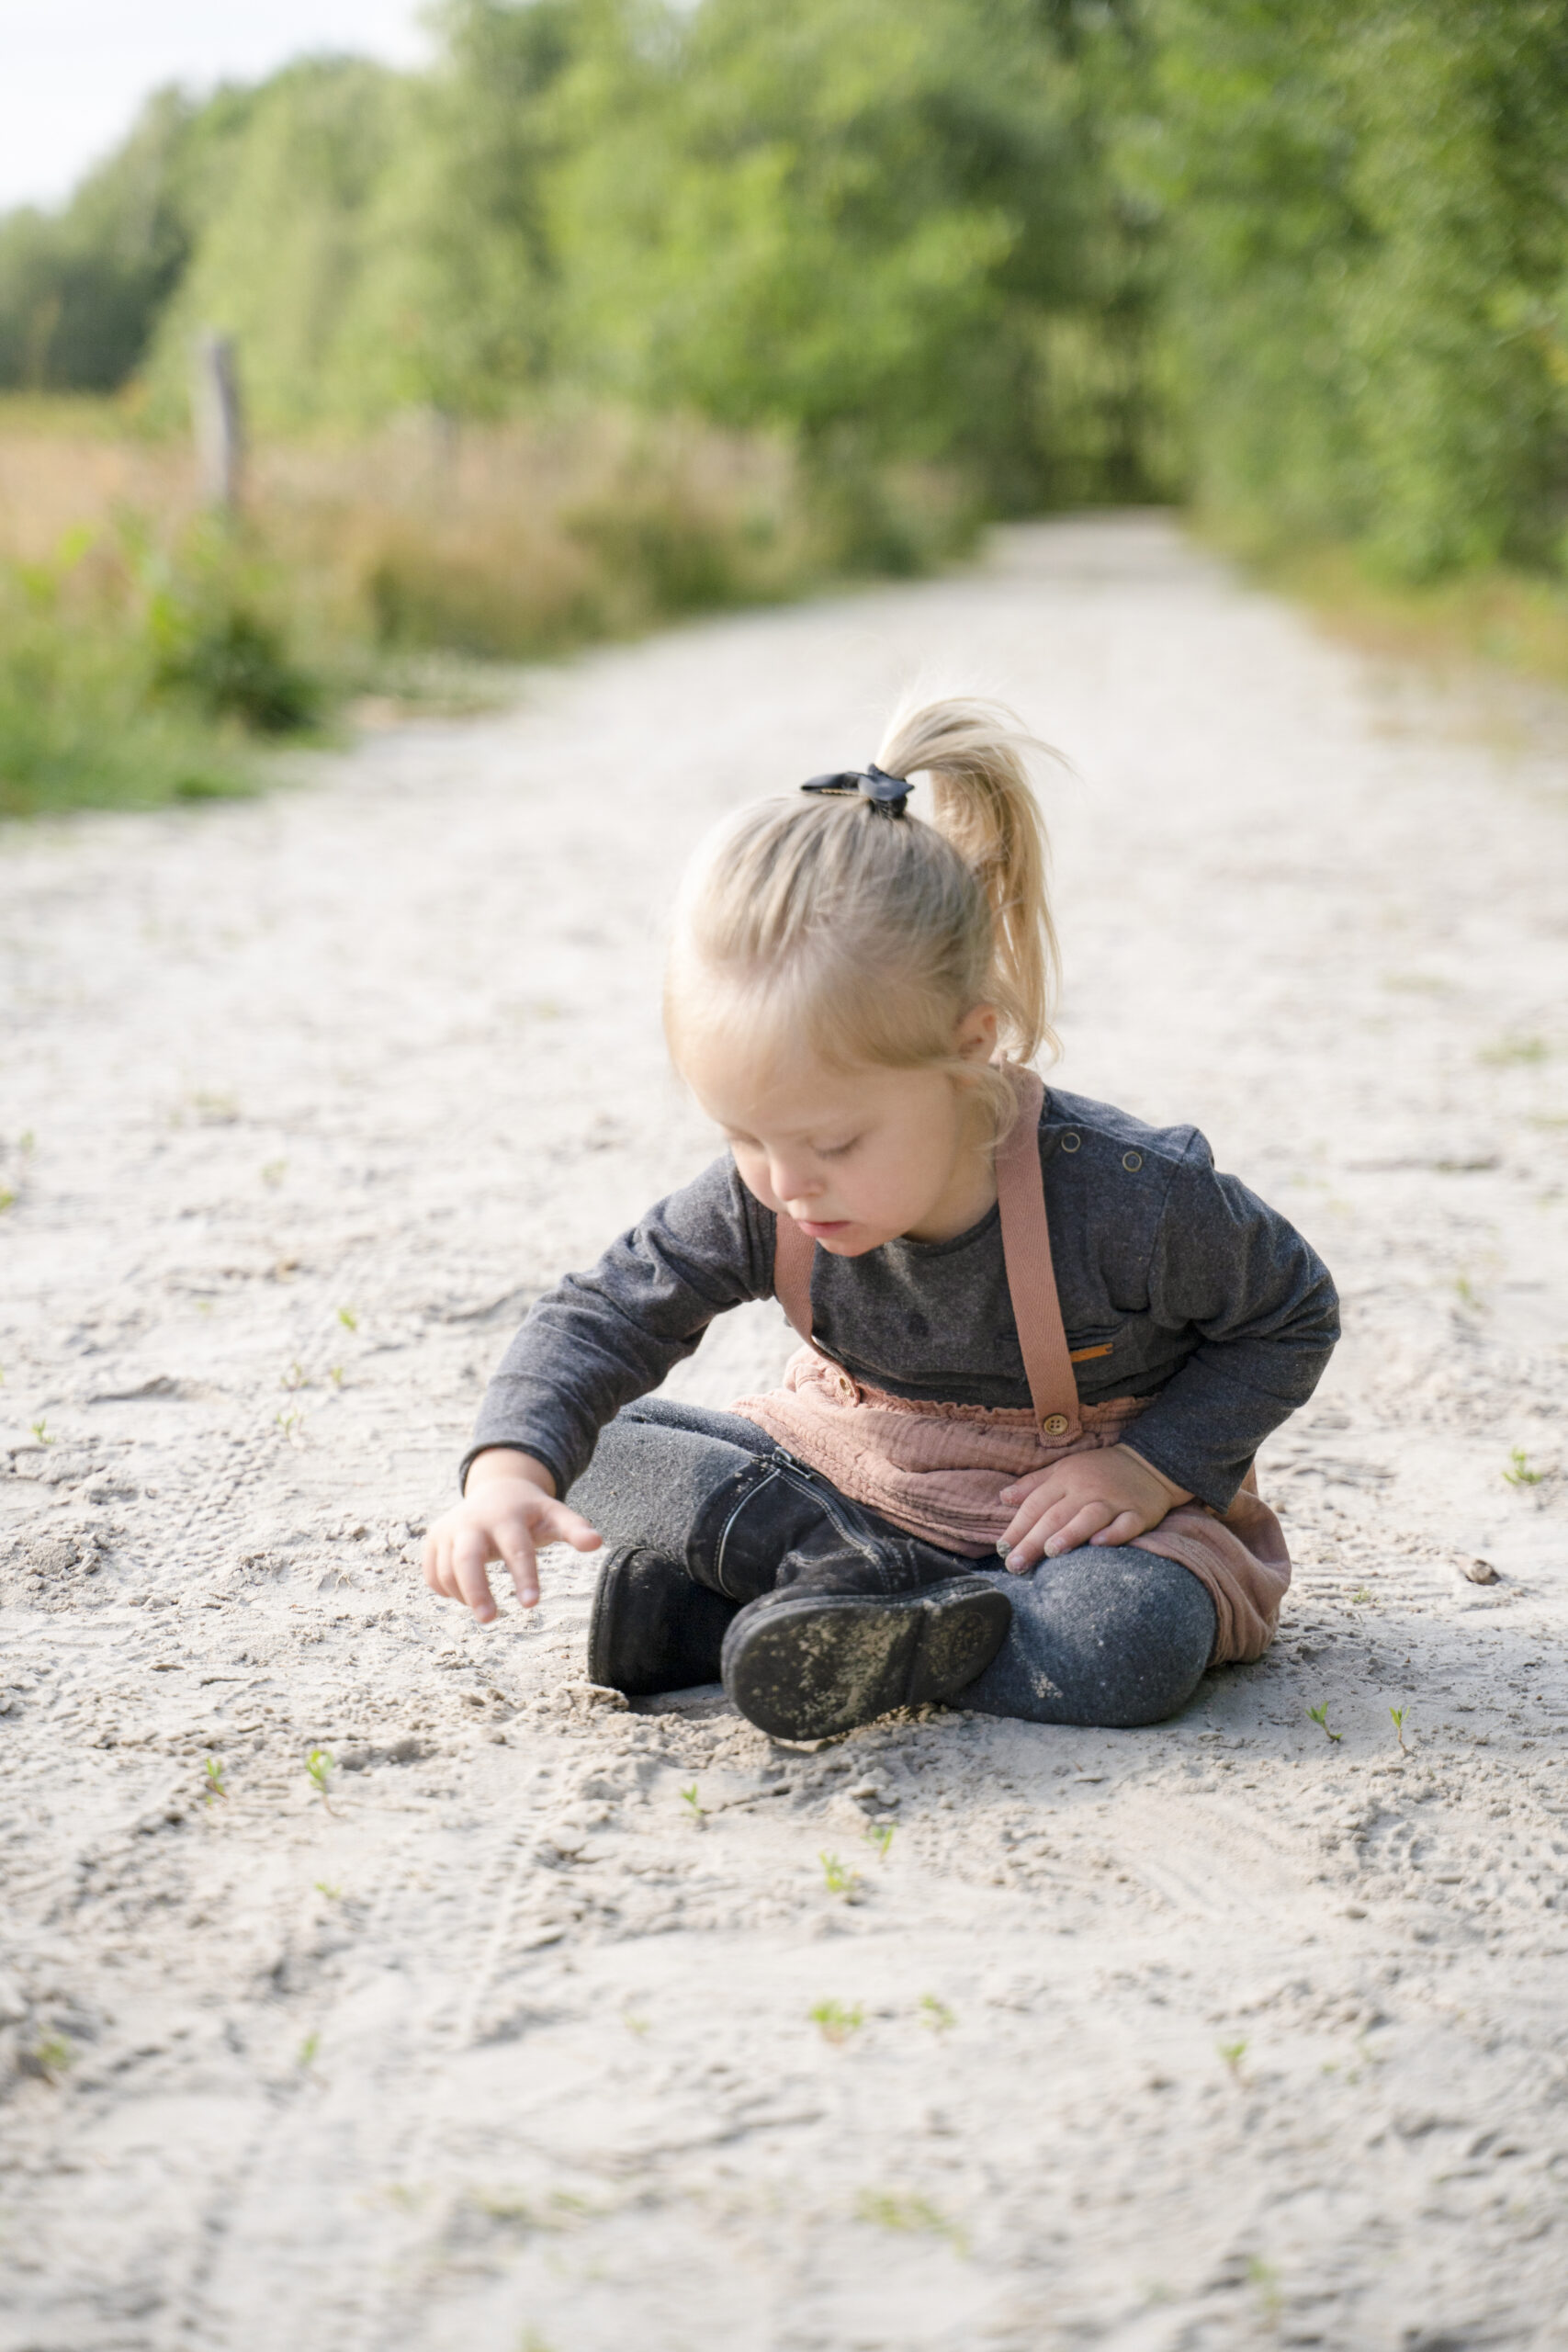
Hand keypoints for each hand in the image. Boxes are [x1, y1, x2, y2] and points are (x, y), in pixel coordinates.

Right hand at [422, 1449, 599, 1625]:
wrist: (497, 1489)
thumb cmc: (530, 1512)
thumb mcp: (554, 1515)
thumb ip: (574, 1529)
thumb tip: (597, 1543)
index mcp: (507, 1517)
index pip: (515, 1548)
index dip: (524, 1576)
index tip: (532, 1605)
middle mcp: (474, 1521)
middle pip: (467, 1559)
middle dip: (477, 1591)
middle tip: (490, 1620)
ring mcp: (450, 1529)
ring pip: (447, 1570)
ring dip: (464, 1595)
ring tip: (487, 1609)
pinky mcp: (434, 1539)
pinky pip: (432, 1573)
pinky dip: (445, 1590)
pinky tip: (464, 1595)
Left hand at [996, 1444, 1189, 1571]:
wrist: (1148, 1462)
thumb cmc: (1098, 1470)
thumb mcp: (1063, 1469)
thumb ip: (1034, 1484)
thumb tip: (1004, 1498)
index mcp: (1065, 1479)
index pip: (1035, 1504)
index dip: (1017, 1527)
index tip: (1002, 1550)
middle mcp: (1086, 1489)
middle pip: (1056, 1515)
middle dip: (1034, 1540)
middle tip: (1016, 1565)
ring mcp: (1114, 1501)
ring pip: (1089, 1517)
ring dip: (1070, 1534)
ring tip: (1051, 1552)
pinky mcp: (1139, 1513)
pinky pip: (1126, 1525)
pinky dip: (1114, 1534)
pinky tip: (1099, 1544)